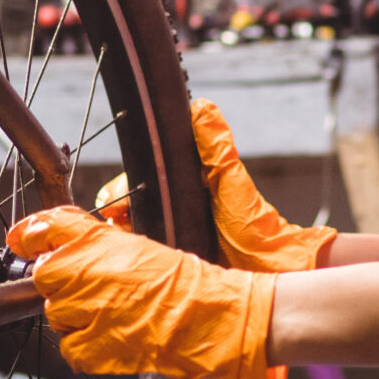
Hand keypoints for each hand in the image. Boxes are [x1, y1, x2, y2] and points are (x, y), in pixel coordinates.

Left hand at [5, 203, 283, 378]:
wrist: (206, 317)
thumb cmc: (181, 282)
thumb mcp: (136, 243)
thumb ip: (91, 239)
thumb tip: (52, 236)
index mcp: (94, 239)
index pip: (42, 228)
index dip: (28, 235)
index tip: (23, 240)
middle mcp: (80, 271)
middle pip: (43, 276)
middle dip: (62, 284)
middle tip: (95, 289)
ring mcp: (81, 311)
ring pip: (55, 314)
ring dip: (75, 315)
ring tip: (111, 313)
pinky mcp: (87, 347)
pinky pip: (69, 347)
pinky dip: (85, 346)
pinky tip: (111, 336)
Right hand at [90, 103, 333, 273]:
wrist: (270, 271)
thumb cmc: (255, 229)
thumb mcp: (231, 183)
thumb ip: (216, 149)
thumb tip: (202, 106)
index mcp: (188, 190)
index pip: (142, 182)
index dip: (121, 189)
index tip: (110, 200)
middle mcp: (178, 213)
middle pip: (133, 208)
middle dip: (115, 213)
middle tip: (108, 221)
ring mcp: (175, 240)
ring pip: (134, 235)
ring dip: (120, 238)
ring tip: (113, 241)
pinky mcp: (176, 265)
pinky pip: (146, 260)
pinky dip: (133, 258)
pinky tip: (126, 259)